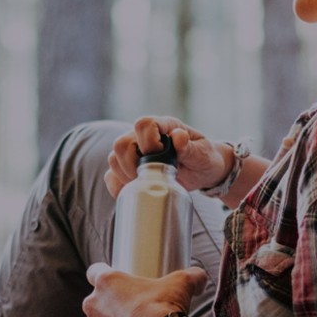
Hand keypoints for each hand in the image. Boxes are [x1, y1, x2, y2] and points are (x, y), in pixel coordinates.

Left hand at [82, 262, 207, 316]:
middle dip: (109, 306)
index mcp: (107, 281)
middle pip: (96, 301)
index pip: (95, 271)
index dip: (104, 275)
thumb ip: (191, 276)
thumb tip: (200, 277)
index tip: (116, 283)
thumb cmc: (165, 308)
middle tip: (131, 312)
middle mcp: (92, 303)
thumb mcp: (182, 283)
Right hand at [104, 115, 232, 196]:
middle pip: (121, 143)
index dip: (148, 142)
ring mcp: (135, 151)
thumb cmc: (205, 158)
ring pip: (114, 159)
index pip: (143, 124)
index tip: (164, 158)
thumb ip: (190, 147)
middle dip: (132, 164)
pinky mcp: (130, 168)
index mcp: (164, 126)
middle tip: (151, 177)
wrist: (204, 171)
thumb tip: (178, 138)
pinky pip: (111, 176)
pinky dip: (118, 187)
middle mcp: (144, 136)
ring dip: (126, 176)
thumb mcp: (203, 154)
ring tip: (146, 184)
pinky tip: (133, 192)